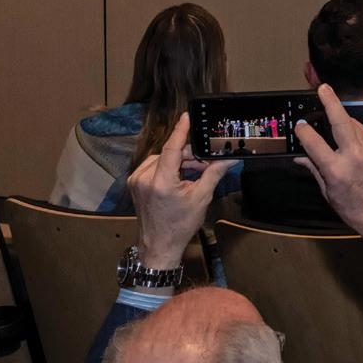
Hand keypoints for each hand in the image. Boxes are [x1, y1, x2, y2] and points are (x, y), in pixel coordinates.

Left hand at [129, 112, 233, 271]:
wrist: (159, 245)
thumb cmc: (179, 225)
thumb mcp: (201, 198)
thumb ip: (213, 174)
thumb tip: (228, 158)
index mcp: (161, 183)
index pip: (171, 149)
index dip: (180, 131)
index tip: (186, 116)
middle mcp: (144, 179)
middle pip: (169, 154)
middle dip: (189, 156)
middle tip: (206, 163)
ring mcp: (137, 181)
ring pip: (161, 159)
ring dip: (178, 162)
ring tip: (193, 173)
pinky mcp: (134, 183)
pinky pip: (153, 166)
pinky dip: (167, 168)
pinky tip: (179, 177)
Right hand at [295, 87, 362, 262]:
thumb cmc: (356, 210)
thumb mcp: (330, 193)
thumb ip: (315, 171)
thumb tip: (301, 157)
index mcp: (336, 169)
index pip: (313, 142)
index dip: (303, 131)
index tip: (299, 125)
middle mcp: (354, 156)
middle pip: (340, 120)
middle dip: (330, 102)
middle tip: (323, 89)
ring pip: (354, 124)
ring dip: (343, 119)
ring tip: (334, 118)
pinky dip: (356, 130)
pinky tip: (351, 135)